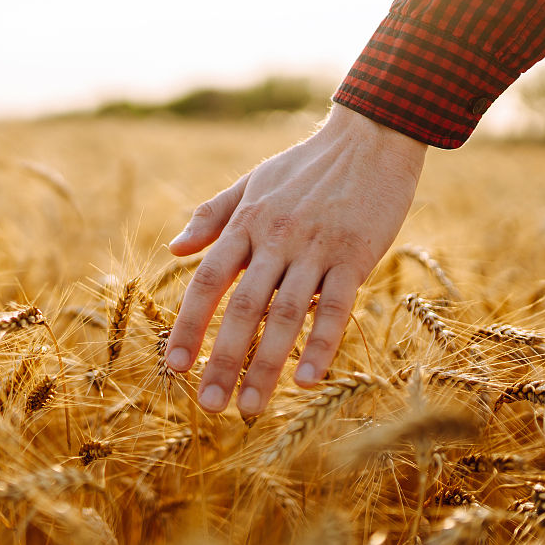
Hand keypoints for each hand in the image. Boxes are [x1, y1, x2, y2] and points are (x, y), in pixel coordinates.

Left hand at [163, 104, 425, 416]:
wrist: (371, 136)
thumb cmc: (306, 165)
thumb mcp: (251, 183)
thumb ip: (213, 217)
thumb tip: (173, 250)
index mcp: (247, 224)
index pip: (208, 282)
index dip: (188, 325)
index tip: (173, 366)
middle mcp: (276, 239)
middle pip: (242, 308)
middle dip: (222, 359)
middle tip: (208, 405)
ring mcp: (316, 248)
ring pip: (285, 315)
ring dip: (265, 365)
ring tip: (250, 407)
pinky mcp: (356, 254)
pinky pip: (335, 306)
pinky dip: (320, 344)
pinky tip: (306, 380)